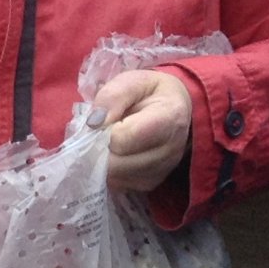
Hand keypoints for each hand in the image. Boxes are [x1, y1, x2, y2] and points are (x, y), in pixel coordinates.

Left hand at [91, 69, 192, 191]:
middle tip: (98, 135)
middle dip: (98, 150)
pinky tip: (114, 155)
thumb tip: (94, 123)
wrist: (174, 107)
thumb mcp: (132, 82)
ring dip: (101, 163)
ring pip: (115, 178)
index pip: (122, 139)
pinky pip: (119, 185)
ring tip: (107, 143)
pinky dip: (108, 173)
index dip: (103, 132)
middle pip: (117, 164)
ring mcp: (161, 170)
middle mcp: (170, 150)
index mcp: (169, 118)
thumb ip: (112, 97)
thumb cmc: (149, 92)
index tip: (102, 121)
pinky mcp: (150, 183)